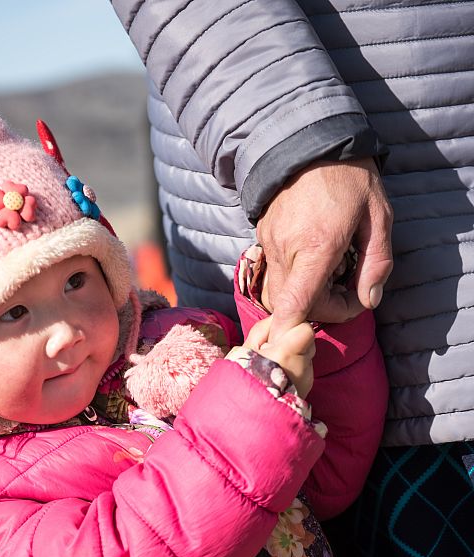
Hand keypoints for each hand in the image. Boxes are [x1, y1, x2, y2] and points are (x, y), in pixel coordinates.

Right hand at [235, 316, 315, 398]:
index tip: (279, 336)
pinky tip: (280, 377)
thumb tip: (276, 317)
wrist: (247, 413)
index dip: (293, 328)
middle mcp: (301, 366)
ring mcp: (306, 379)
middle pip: (308, 342)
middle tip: (275, 352)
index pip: (305, 329)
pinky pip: (305, 371)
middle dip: (294, 343)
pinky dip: (295, 370)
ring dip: (295, 357)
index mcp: (287, 354)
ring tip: (275, 366)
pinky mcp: (307, 389)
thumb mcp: (246, 349)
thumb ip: (263, 329)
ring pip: (307, 356)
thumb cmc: (242, 378)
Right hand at [256, 158, 392, 340]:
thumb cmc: (348, 177)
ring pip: (280, 292)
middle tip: (349, 289)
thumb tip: (369, 301)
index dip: (294, 331)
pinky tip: (315, 256)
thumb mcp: (378, 216)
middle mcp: (286, 250)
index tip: (316, 331)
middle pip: (292, 306)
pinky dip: (296, 277)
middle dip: (321, 310)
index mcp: (317, 246)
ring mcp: (270, 244)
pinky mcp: (263, 238)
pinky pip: (275, 272)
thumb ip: (376, 263)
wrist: (308, 139)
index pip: (294, 305)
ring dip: (307, 295)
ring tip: (332, 271)